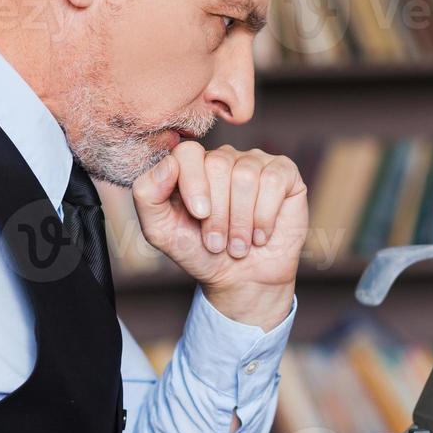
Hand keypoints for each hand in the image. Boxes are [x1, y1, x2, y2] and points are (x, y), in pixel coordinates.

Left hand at [132, 143, 306, 330]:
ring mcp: (256, 162)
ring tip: (239, 245)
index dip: (193, 184)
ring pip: (246, 176)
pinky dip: (265, 216)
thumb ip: (147, 194)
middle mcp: (224, 158)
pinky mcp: (284, 174)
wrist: (242, 280)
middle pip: (218, 165)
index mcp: (193, 166)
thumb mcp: (160, 230)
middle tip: (218, 243)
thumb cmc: (201, 252)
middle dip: (218, 213)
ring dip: (241, 221)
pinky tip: (261, 235)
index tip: (199, 216)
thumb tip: (168, 164)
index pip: (188, 152)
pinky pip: (274, 181)